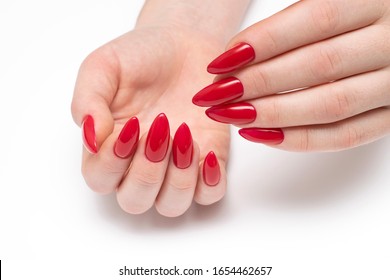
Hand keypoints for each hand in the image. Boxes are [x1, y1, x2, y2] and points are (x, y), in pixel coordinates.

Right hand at [71, 25, 229, 216]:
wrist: (185, 43)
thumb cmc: (142, 55)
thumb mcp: (104, 66)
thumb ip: (89, 100)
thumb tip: (91, 138)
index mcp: (109, 146)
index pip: (100, 179)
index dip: (112, 161)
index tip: (132, 124)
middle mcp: (140, 164)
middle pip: (135, 201)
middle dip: (147, 171)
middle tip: (160, 128)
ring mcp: (176, 166)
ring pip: (171, 205)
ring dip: (178, 179)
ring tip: (185, 135)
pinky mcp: (209, 161)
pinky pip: (209, 194)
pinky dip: (210, 183)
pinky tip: (207, 152)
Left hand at [194, 0, 389, 151]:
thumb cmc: (357, 16)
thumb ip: (295, 20)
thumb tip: (235, 55)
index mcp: (375, 0)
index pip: (315, 20)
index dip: (263, 43)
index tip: (221, 63)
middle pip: (318, 66)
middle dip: (258, 83)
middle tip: (216, 95)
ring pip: (331, 105)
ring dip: (274, 114)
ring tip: (232, 115)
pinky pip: (347, 135)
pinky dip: (301, 139)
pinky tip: (263, 134)